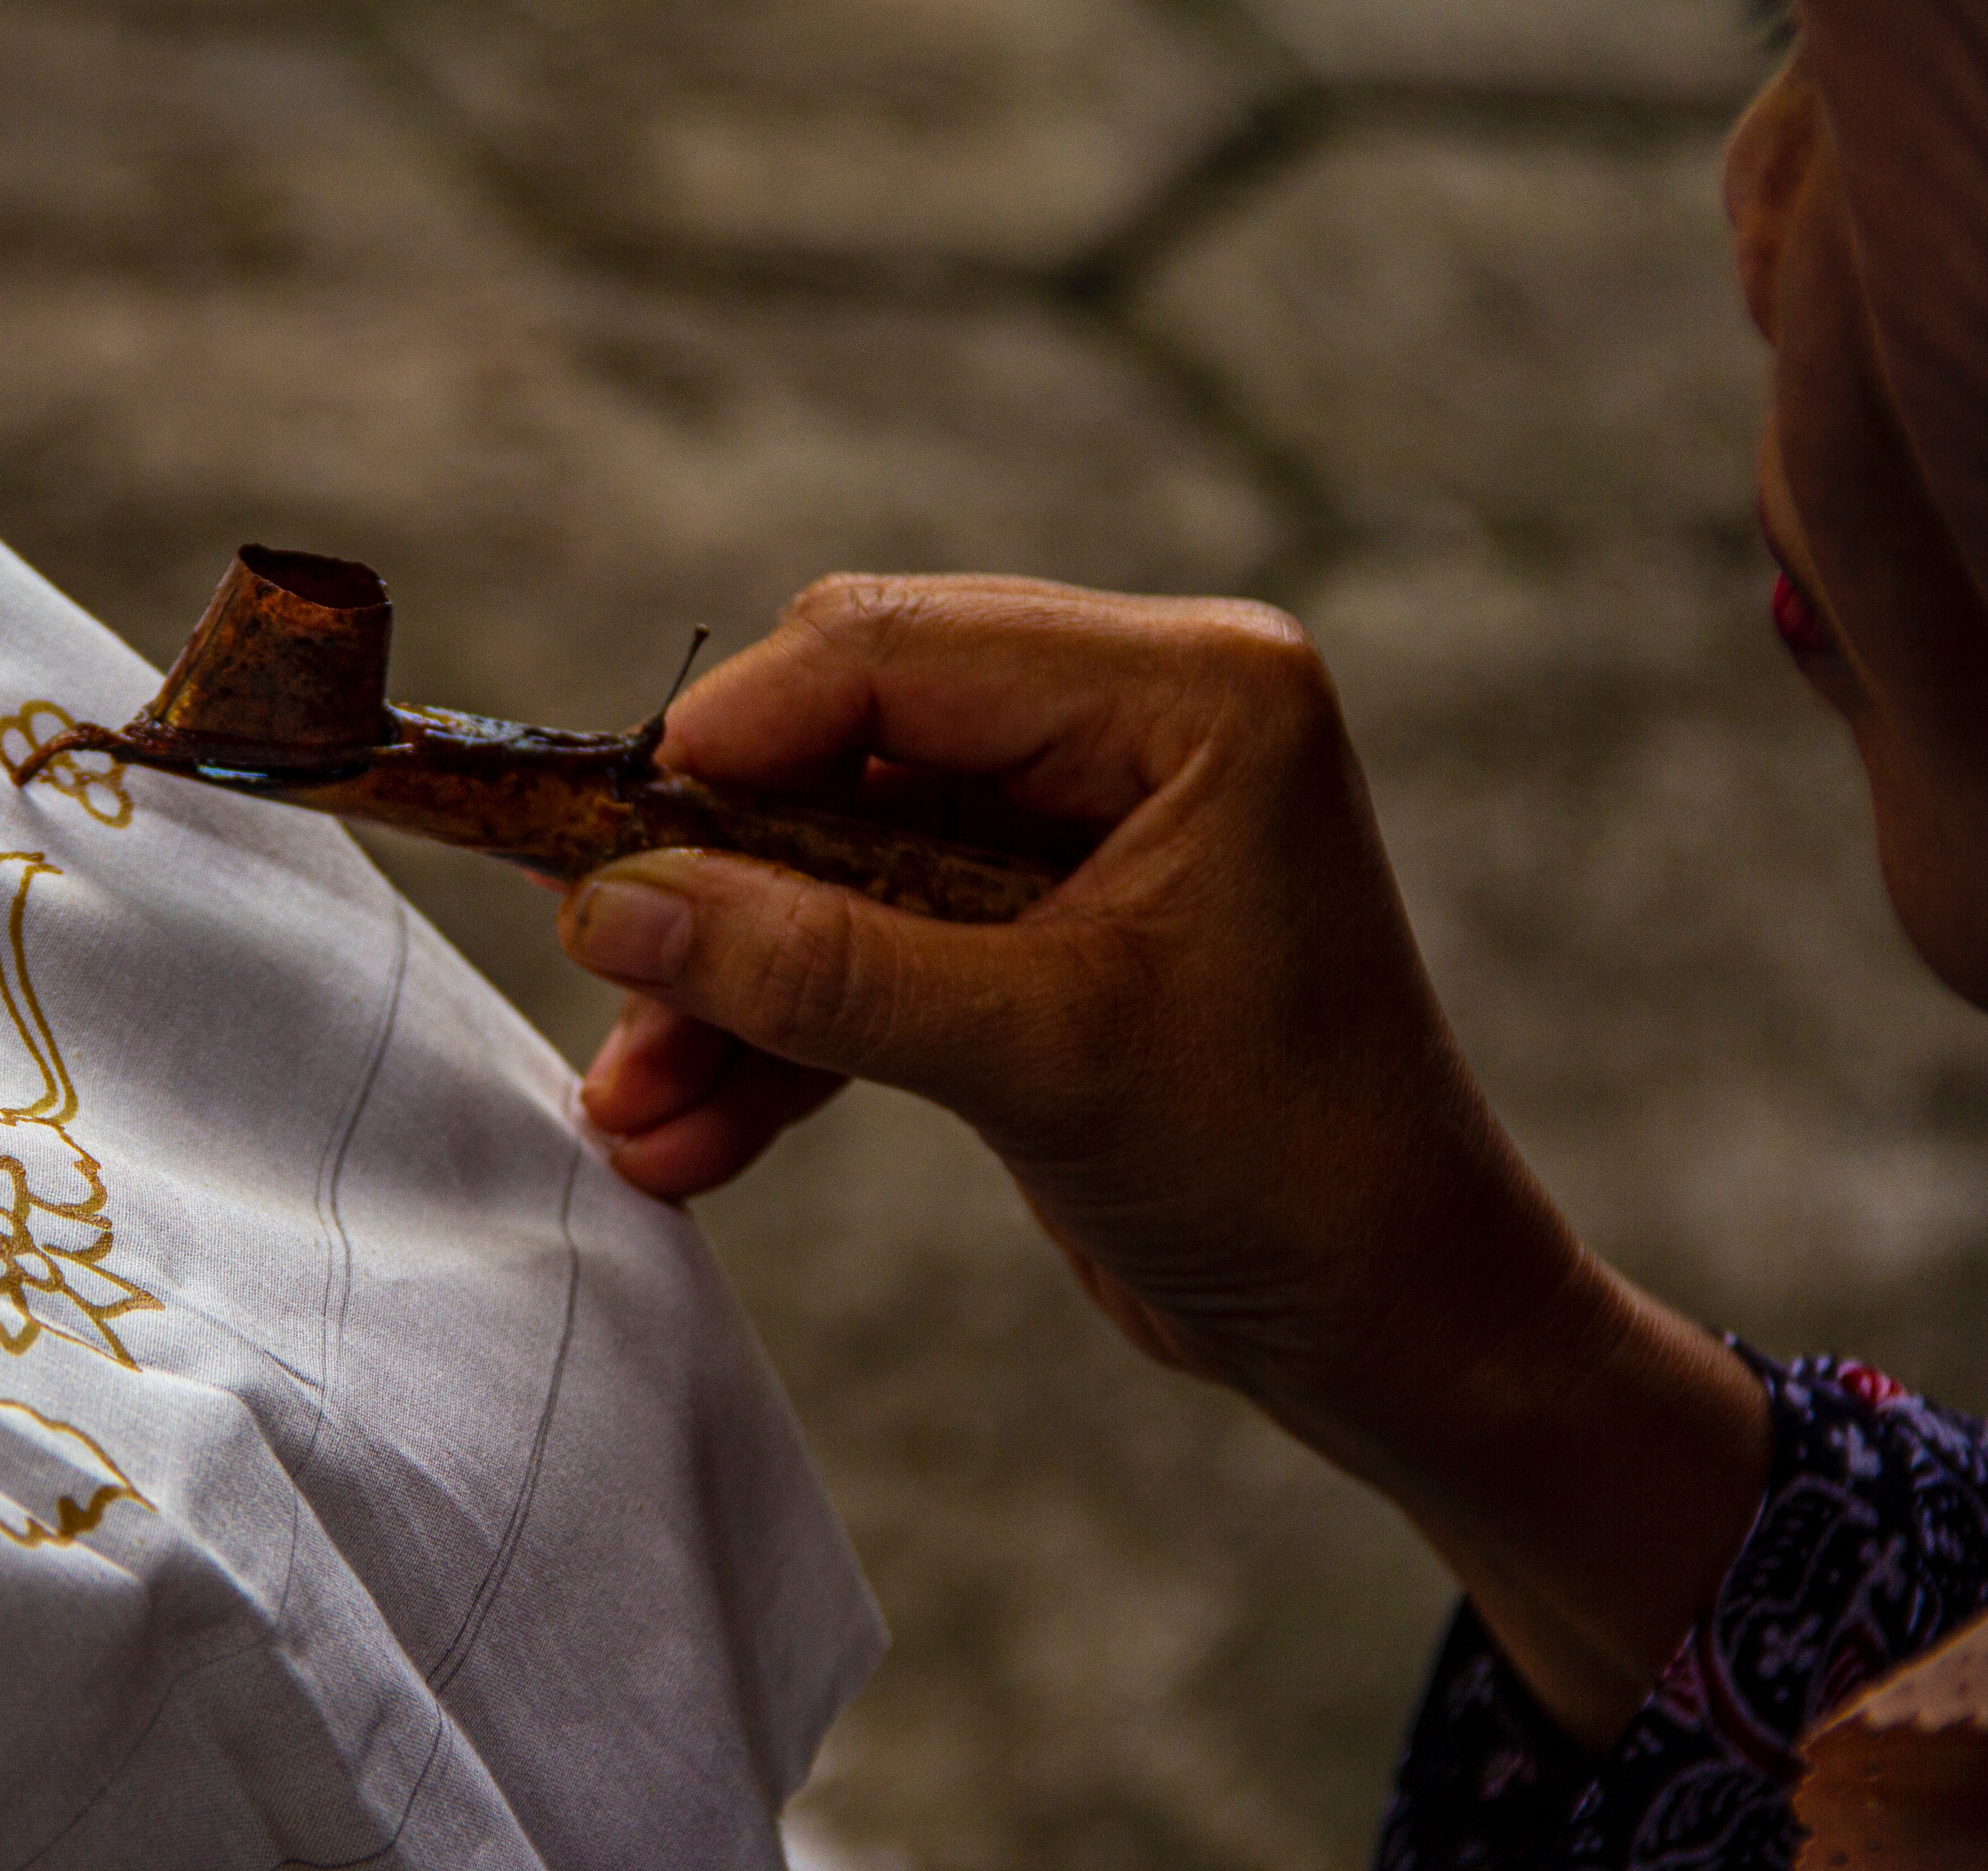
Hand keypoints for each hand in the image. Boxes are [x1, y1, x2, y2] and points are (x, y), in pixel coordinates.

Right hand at [557, 573, 1766, 1744]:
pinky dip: (784, 1039)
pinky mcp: (1041, 933)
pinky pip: (871, 948)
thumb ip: (820, 971)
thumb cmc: (1288, 1175)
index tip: (591, 839)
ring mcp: (1081, 830)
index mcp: (1188, 691)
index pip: (894, 654)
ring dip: (733, 988)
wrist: (1396, 1334)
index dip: (729, 739)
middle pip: (845, 746)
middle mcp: (1136, 725)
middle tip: (604, 979)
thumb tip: (613, 904)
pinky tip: (690, 1137)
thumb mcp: (1041, 1057)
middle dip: (719, 887)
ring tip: (630, 1114)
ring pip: (837, 861)